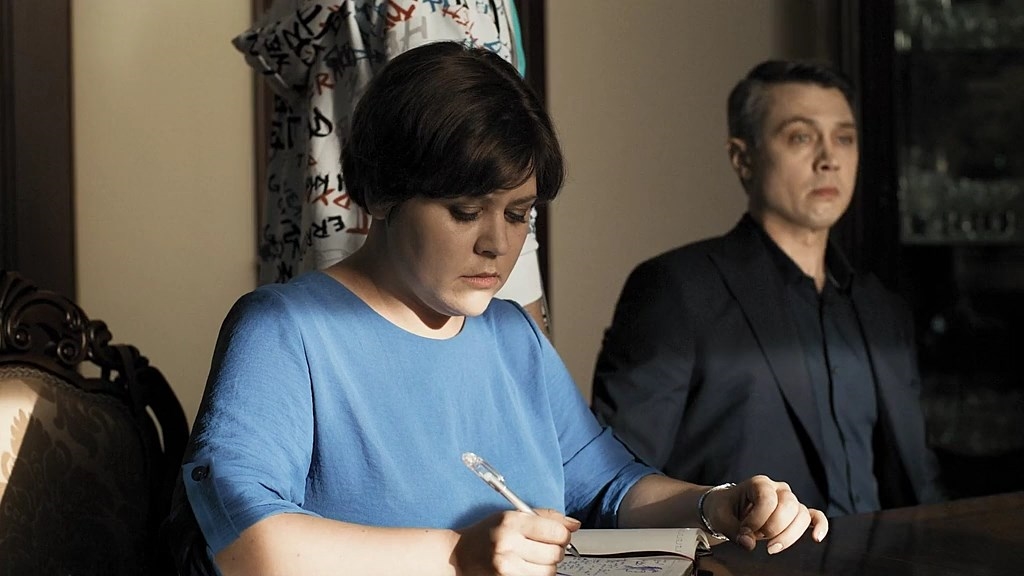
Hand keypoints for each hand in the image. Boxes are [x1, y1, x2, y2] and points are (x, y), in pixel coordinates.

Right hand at [453, 509, 579, 574]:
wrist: (459, 556)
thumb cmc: (487, 533)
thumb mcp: (512, 515)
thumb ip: (545, 517)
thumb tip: (574, 524)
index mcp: (512, 522)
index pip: (556, 532)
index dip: (563, 535)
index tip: (559, 535)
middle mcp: (508, 544)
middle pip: (555, 554)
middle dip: (556, 551)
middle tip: (546, 547)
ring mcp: (506, 567)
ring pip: (549, 572)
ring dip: (547, 566)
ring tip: (535, 559)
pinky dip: (537, 575)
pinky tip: (528, 568)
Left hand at [705, 475, 827, 553]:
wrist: (726, 509)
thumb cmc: (724, 509)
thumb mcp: (721, 518)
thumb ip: (734, 531)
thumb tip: (749, 544)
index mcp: (759, 483)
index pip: (768, 499)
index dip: (757, 520)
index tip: (745, 532)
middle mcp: (778, 489)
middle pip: (789, 506)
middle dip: (773, 528)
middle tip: (756, 538)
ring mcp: (789, 500)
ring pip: (802, 515)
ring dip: (788, 535)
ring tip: (770, 547)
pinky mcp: (796, 514)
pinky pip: (815, 516)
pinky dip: (819, 526)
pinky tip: (816, 538)